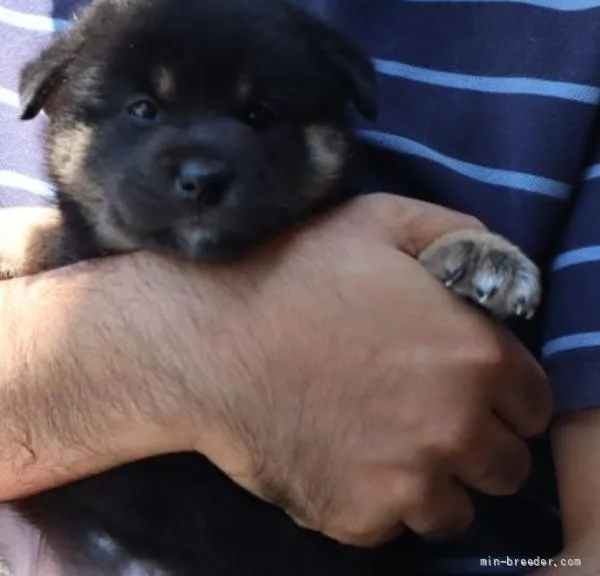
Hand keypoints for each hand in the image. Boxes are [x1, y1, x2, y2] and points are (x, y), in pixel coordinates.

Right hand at [194, 193, 551, 546]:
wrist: (210, 340)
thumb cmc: (294, 273)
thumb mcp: (377, 219)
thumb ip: (455, 233)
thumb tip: (494, 259)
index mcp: (475, 357)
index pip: (533, 404)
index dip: (502, 392)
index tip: (467, 384)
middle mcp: (457, 430)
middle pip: (503, 463)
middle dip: (475, 440)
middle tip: (423, 412)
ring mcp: (408, 484)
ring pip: (454, 507)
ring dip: (432, 480)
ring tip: (383, 443)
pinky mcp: (359, 519)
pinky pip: (393, 524)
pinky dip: (378, 500)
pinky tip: (341, 458)